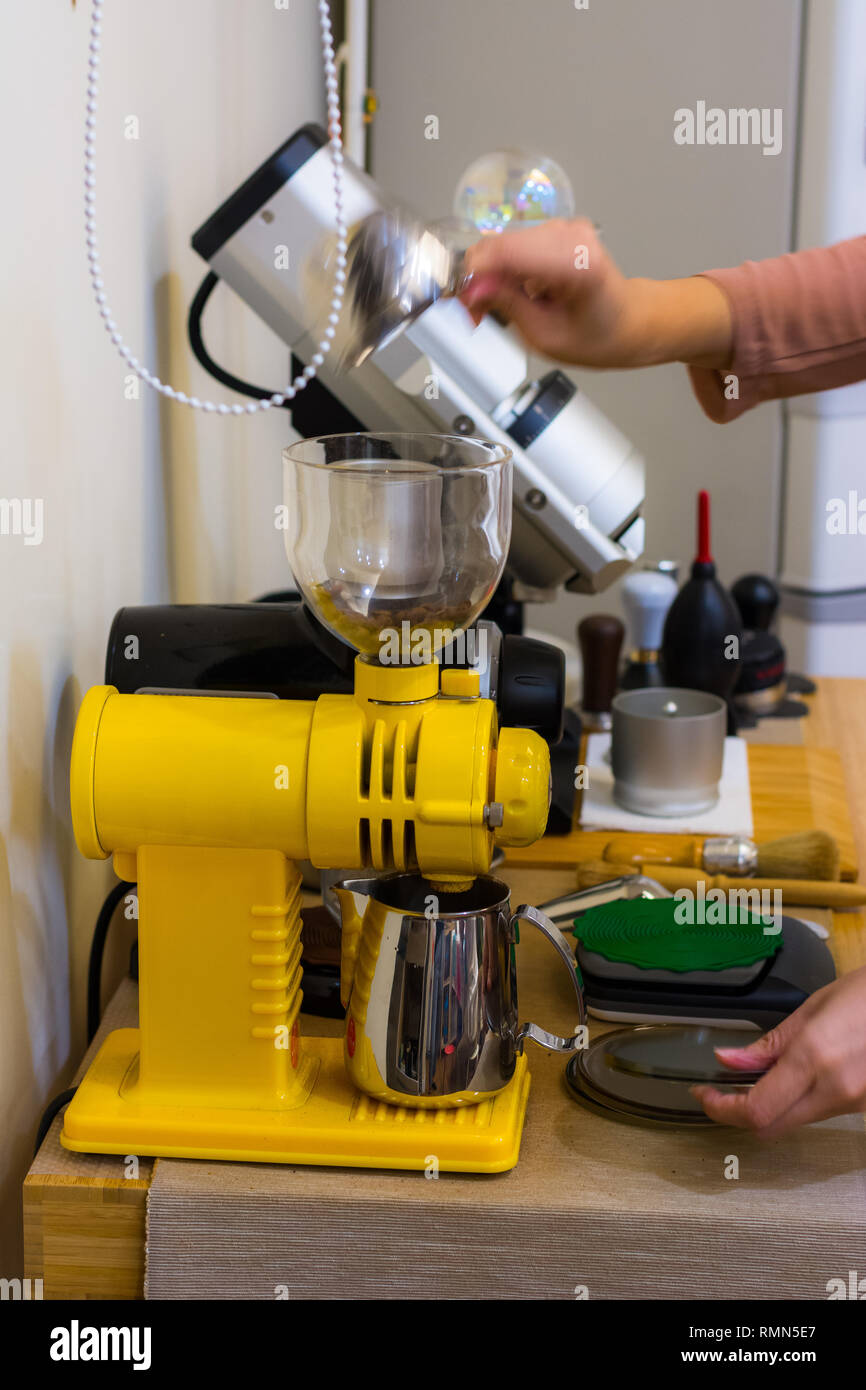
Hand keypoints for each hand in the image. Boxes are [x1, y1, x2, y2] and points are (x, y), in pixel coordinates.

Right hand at [459, 217, 731, 371]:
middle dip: (479, 279)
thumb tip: (471, 288)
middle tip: (476, 314)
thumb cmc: (598, 334)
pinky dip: (504, 270)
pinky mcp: (556, 230)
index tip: (464, 304)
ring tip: (499, 309)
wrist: (630, 321)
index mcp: (574, 263)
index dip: (474, 276)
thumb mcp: (545, 336)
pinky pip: (514, 245)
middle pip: (499, 245)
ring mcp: (564, 228)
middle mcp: (570, 236)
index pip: (504, 251)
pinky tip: (513, 293)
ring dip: (490, 276)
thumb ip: (507, 305)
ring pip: (502, 245)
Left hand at [692, 964, 865, 1136]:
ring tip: (760, 1076)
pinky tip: (797, 1077)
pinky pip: (821, 1113)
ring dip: (771, 1107)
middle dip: (739, 1114)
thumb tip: (730, 1060)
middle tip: (721, 1093)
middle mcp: (836, 1089)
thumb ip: (770, 1043)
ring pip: (795, 1121)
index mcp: (815, 1057)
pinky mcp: (864, 1108)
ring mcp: (854, 1103)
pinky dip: (800, 1101)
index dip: (722, 1110)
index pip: (756, 1109)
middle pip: (770, 1128)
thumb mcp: (813, 1008)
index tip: (705, 1096)